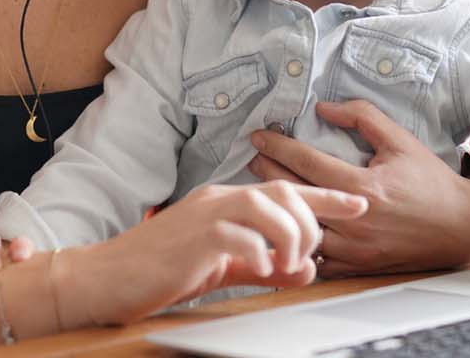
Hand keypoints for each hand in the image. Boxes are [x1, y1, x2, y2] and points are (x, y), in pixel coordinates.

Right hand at [51, 180, 368, 326]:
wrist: (110, 277)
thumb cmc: (163, 270)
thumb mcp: (222, 267)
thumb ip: (263, 266)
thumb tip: (305, 269)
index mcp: (226, 202)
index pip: (285, 191)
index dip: (326, 198)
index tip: (359, 204)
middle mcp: (218, 200)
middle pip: (282, 191)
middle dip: (310, 221)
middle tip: (311, 252)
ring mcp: (204, 215)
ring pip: (264, 206)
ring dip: (288, 236)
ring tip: (289, 263)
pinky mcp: (193, 238)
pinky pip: (238, 236)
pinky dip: (259, 253)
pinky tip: (262, 270)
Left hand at [247, 100, 469, 278]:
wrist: (463, 227)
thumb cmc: (431, 181)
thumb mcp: (400, 140)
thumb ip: (362, 117)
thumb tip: (323, 108)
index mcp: (363, 188)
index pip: (306, 163)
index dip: (278, 147)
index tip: (258, 136)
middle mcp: (355, 221)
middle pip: (296, 195)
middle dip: (268, 173)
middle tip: (251, 158)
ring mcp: (355, 249)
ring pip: (301, 229)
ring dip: (280, 208)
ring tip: (263, 190)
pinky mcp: (359, 267)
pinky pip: (317, 258)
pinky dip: (299, 241)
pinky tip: (285, 226)